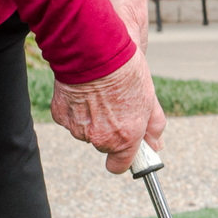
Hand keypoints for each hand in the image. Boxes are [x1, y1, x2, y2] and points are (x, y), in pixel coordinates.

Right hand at [51, 52, 166, 172]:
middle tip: (114, 105)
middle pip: (103, 144)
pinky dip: (76, 108)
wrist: (96, 50)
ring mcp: (78, 128)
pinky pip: (70, 118)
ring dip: (91, 118)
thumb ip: (153, 128)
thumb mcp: (150, 99)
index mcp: (125, 138)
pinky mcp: (61, 115)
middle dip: (108, 130)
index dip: (122, 158)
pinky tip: (84, 90)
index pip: (118, 166)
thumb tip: (157, 145)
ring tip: (100, 93)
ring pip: (85, 131)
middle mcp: (100, 138)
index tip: (125, 149)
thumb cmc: (127, 73)